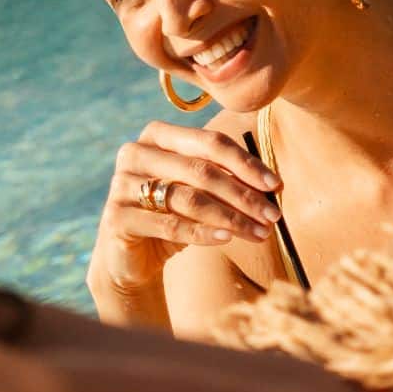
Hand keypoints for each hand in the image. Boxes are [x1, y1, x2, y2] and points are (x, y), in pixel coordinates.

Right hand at [87, 123, 283, 310]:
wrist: (131, 256)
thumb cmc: (171, 215)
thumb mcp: (198, 192)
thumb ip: (226, 180)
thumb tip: (273, 185)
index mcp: (157, 135)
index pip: (209, 142)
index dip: (245, 162)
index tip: (275, 184)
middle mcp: (135, 153)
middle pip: (201, 170)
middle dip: (243, 194)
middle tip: (272, 214)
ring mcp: (122, 184)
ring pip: (188, 198)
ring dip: (230, 217)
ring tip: (259, 233)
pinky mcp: (117, 217)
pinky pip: (170, 225)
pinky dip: (203, 232)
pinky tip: (227, 238)